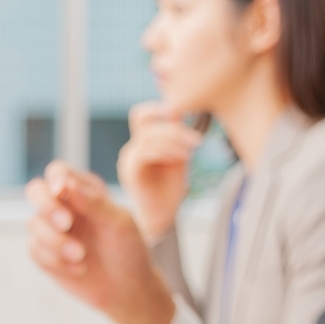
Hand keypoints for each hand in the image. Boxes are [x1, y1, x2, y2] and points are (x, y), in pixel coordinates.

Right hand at [25, 161, 175, 323]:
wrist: (127, 288)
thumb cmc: (128, 249)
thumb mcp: (119, 223)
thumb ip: (94, 202)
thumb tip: (67, 183)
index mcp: (84, 191)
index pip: (59, 172)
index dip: (56, 178)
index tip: (62, 191)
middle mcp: (64, 207)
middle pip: (36, 190)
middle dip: (47, 206)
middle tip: (67, 224)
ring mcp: (52, 230)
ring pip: (33, 223)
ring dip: (55, 240)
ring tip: (81, 255)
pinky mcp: (45, 254)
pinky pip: (34, 250)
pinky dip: (55, 260)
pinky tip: (79, 269)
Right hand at [117, 101, 201, 239]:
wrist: (164, 216)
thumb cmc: (171, 188)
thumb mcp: (179, 155)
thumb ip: (178, 135)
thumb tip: (182, 108)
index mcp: (142, 143)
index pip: (142, 114)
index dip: (159, 107)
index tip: (184, 115)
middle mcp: (132, 148)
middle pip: (144, 119)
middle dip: (173, 126)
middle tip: (195, 139)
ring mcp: (128, 159)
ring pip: (148, 135)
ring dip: (174, 140)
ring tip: (191, 151)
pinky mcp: (130, 171)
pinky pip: (145, 152)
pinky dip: (166, 152)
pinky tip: (181, 159)